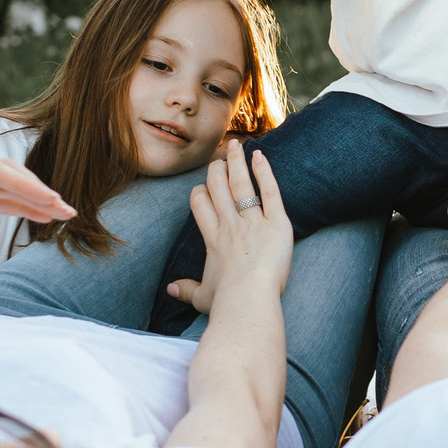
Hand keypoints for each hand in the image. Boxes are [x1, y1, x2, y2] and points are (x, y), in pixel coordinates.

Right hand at [165, 139, 291, 316]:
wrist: (248, 301)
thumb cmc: (226, 302)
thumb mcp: (203, 297)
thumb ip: (186, 290)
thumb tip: (171, 290)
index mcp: (212, 239)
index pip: (200, 204)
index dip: (200, 192)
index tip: (204, 187)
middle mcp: (230, 224)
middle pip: (218, 187)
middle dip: (217, 169)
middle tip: (219, 158)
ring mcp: (252, 222)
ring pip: (240, 183)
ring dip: (237, 161)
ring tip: (235, 144)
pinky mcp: (276, 223)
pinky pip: (270, 191)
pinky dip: (265, 172)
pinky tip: (260, 155)